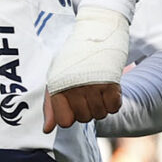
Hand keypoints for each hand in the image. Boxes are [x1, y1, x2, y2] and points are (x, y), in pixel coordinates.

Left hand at [41, 10, 130, 132]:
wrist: (96, 31)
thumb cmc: (74, 57)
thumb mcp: (56, 77)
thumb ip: (51, 105)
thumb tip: (47, 130)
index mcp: (58, 86)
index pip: (65, 121)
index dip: (71, 116)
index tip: (73, 104)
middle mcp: (74, 88)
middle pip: (84, 119)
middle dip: (87, 109)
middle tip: (87, 92)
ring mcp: (93, 86)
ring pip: (100, 115)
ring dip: (101, 106)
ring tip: (97, 89)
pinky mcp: (111, 83)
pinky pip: (114, 107)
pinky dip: (114, 102)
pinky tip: (109, 89)